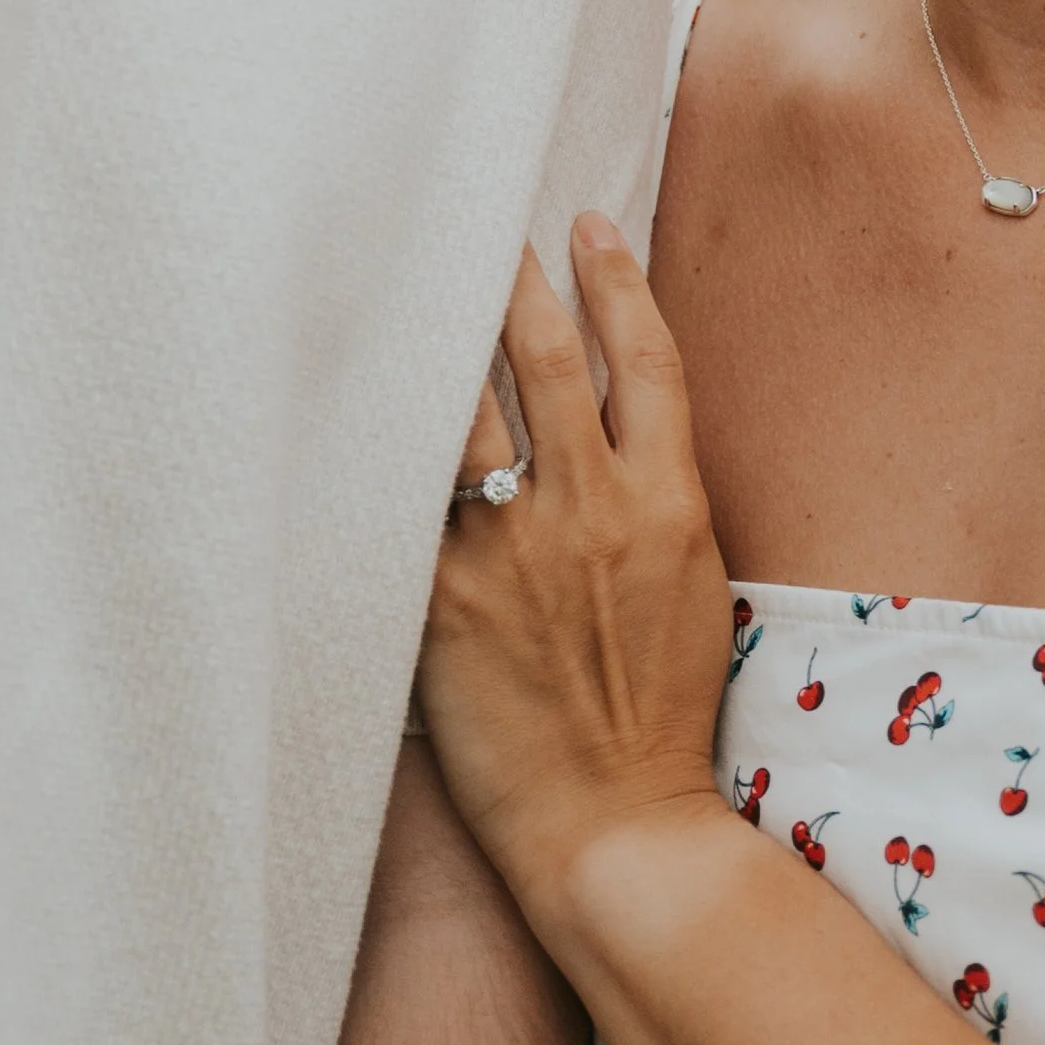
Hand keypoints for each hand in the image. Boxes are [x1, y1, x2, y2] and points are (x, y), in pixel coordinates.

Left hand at [419, 217, 733, 924]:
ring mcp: (512, 548)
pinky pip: (404, 497)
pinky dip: (381, 445)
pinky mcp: (442, 598)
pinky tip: (348, 399)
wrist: (618, 823)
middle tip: (480, 222)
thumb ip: (661, 498)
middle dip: (513, 276)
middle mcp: (591, 505)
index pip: (644, 356)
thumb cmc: (663, 715)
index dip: (616, 282)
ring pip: (467, 405)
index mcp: (670, 500)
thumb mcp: (696, 585)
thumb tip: (618, 428)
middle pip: (545, 353)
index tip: (588, 230)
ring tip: (410, 285)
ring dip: (440, 336)